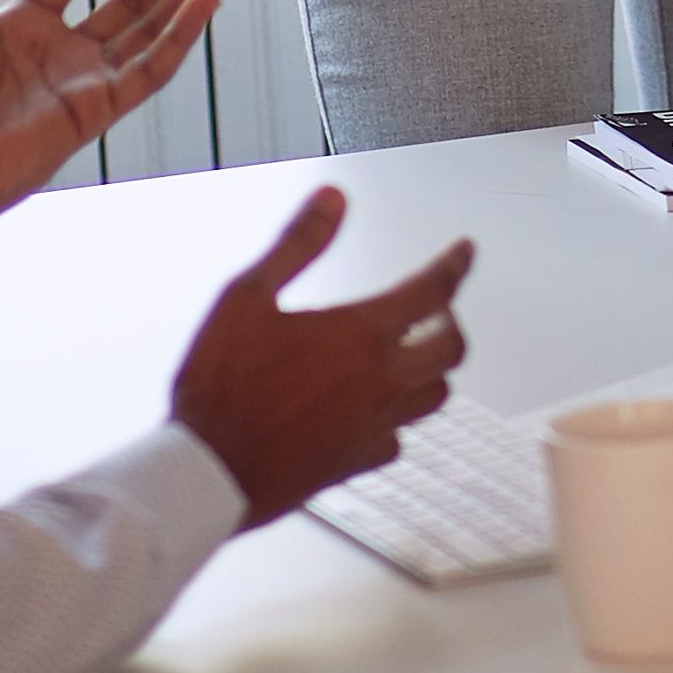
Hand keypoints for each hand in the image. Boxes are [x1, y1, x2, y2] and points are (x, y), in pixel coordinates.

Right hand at [171, 187, 474, 524]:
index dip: (455, 264)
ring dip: (434, 368)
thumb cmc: (221, 388)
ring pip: (435, 395)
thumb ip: (298, 244)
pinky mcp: (356, 463)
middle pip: (451, 347)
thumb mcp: (248, 297)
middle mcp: (380, 381)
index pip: (434, 290)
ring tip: (419, 354)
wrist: (208, 472)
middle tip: (439, 307)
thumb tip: (332, 200)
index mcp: (361, 334)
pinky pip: (399, 439)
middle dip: (451, 320)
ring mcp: (373, 426)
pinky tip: (380, 411)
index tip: (464, 252)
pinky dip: (399, 419)